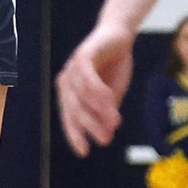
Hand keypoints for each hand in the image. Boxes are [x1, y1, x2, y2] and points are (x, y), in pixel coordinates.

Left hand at [56, 21, 135, 156]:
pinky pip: (87, 76)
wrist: (120, 35)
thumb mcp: (112, 94)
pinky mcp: (82, 55)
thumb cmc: (114, 65)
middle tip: (106, 139)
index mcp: (70, 93)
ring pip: (82, 95)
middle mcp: (67, 81)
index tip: (84, 152)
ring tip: (115, 121)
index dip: (75, 135)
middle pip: (74, 109)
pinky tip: (110, 100)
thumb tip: (106, 134)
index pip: (69, 118)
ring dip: (99, 110)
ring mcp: (72, 68)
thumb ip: (106, 111)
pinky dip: (98, 91)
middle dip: (90, 126)